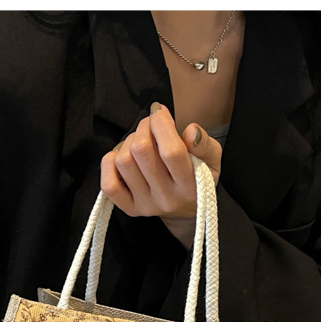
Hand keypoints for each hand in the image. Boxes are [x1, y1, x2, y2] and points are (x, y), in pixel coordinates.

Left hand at [100, 102, 222, 246]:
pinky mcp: (129, 208)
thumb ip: (205, 144)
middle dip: (143, 127)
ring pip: (123, 161)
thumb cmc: (197, 177)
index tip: (159, 111)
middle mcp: (166, 199)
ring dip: (128, 142)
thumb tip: (190, 131)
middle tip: (150, 125)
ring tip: (140, 142)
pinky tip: (121, 157)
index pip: (171, 151)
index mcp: (190, 187)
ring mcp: (145, 205)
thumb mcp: (212, 160)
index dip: (161, 123)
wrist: (185, 210)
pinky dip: (110, 162)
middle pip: (141, 151)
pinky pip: (108, 184)